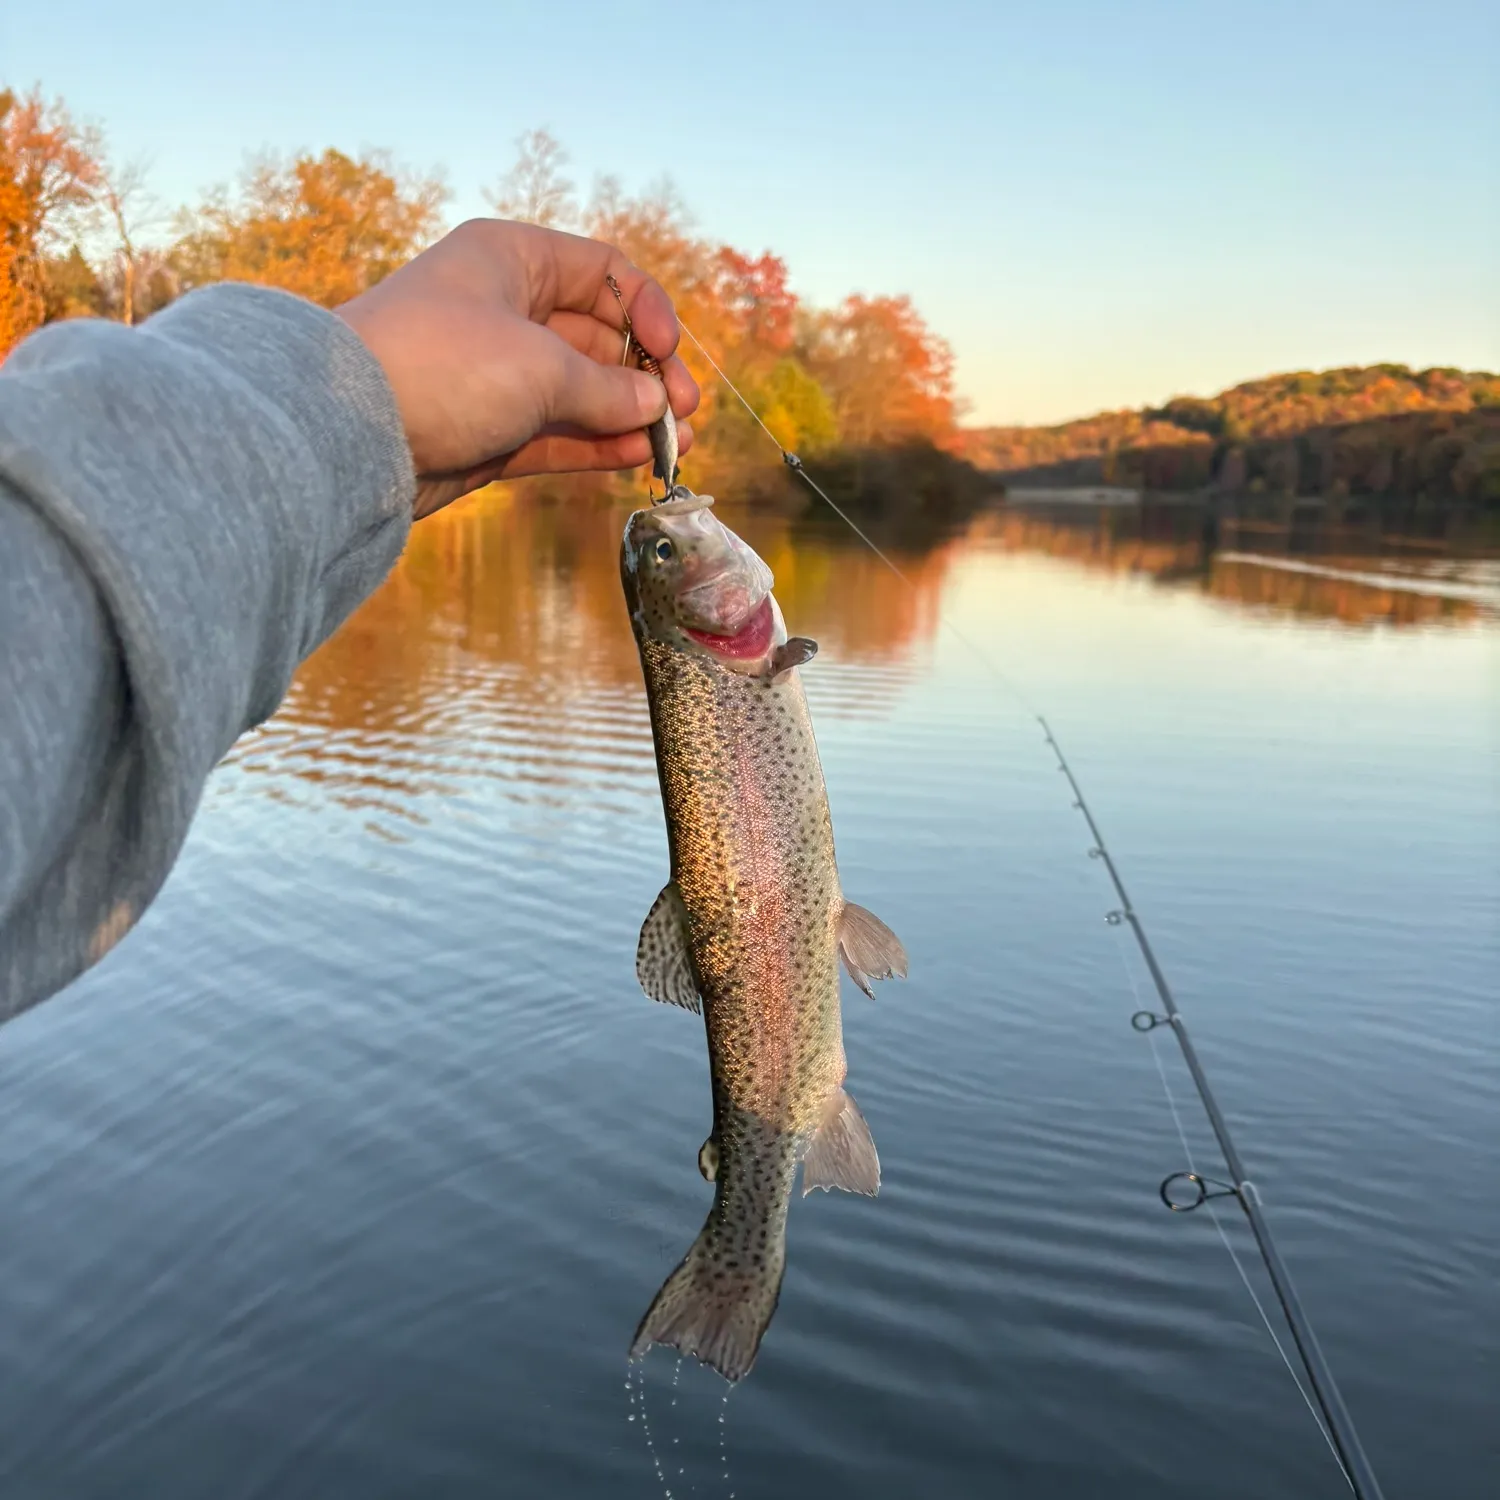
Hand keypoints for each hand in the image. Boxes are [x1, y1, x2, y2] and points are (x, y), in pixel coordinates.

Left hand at [336, 218, 699, 518]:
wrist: (349, 433)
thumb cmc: (442, 368)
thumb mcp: (542, 366)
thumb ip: (609, 388)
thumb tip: (654, 406)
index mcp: (512, 260)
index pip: (603, 272)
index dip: (647, 310)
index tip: (668, 353)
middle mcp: (505, 309)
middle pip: (599, 337)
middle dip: (646, 375)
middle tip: (683, 415)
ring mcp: (496, 374)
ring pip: (582, 391)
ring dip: (631, 417)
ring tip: (674, 448)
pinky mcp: (488, 430)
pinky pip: (558, 432)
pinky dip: (597, 444)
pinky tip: (636, 458)